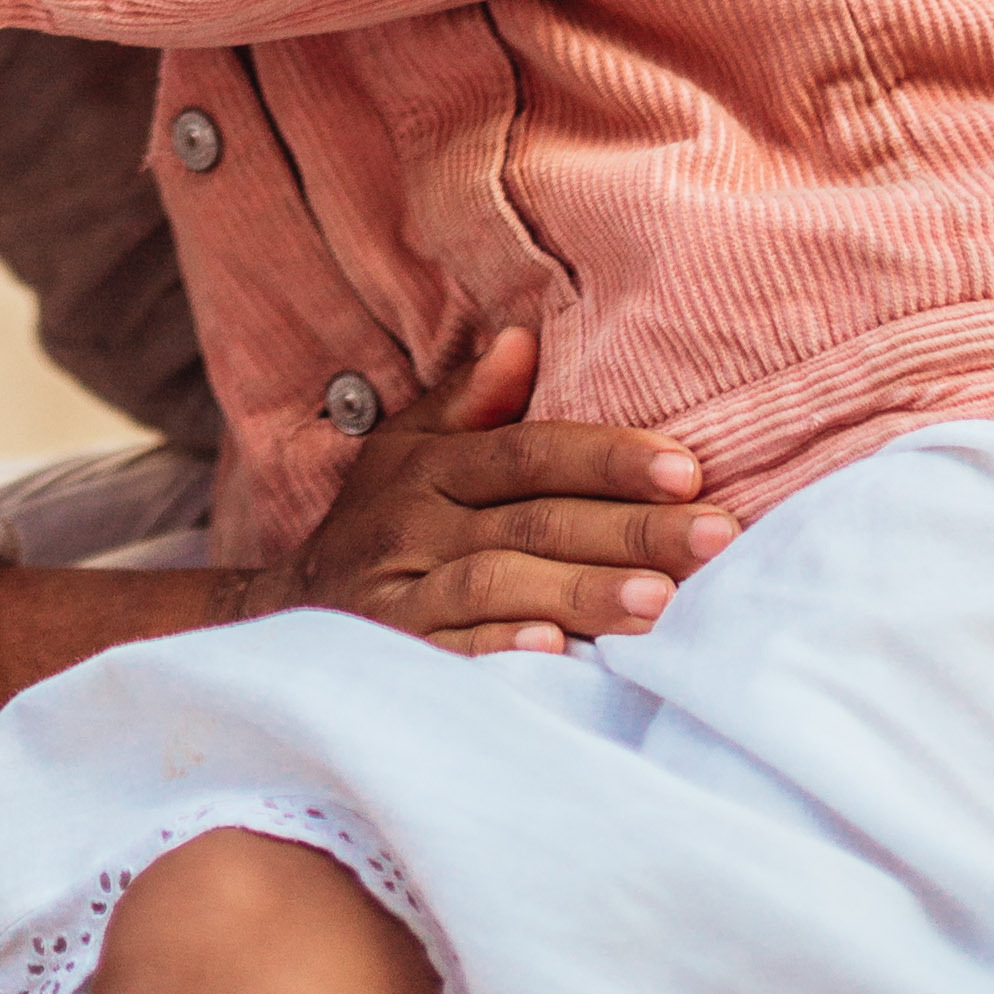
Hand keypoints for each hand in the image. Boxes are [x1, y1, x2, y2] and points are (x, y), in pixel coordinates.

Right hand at [233, 329, 738, 658]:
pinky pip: (446, 651)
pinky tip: (552, 655)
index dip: (607, 456)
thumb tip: (524, 337)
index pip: (529, 451)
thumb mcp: (404, 454)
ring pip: (498, 583)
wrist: (276, 620)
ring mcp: (399, 591)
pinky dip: (496, 651)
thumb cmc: (371, 528)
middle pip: (533, 519)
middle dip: (630, 528)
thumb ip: (467, 403)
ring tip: (662, 601)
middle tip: (717, 537)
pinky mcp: (390, 656)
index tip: (687, 468)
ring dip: (581, 590)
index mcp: (430, 467)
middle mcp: (414, 523)